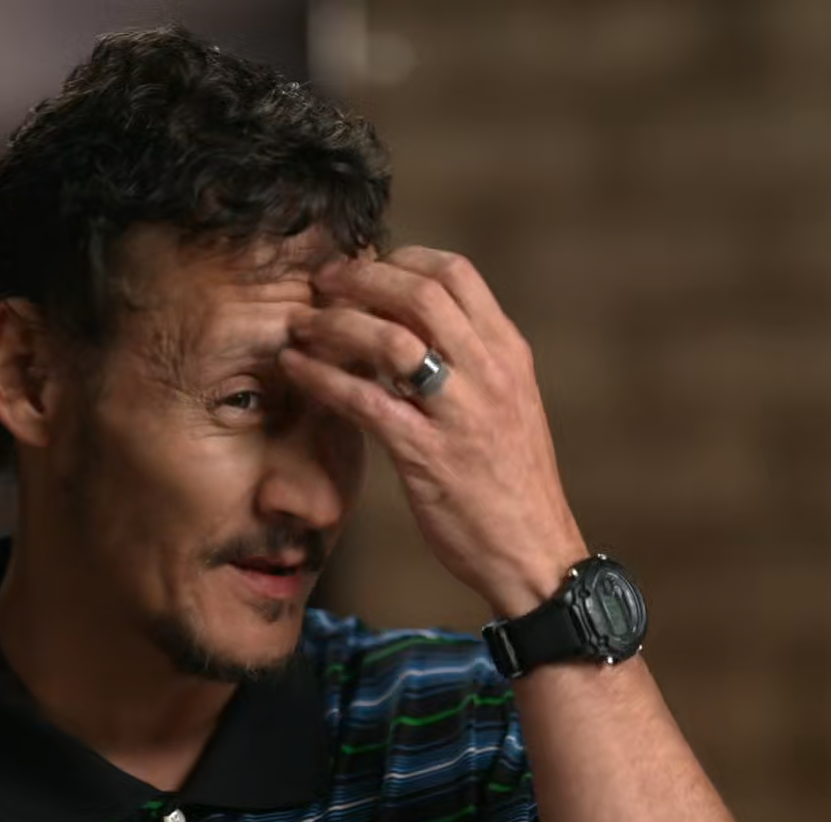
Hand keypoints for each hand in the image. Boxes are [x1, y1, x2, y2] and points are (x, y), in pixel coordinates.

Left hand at [280, 246, 588, 618]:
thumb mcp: (508, 405)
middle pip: (419, 291)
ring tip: (301, 324)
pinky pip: (364, 400)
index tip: (365, 266)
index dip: (401, 258)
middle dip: (360, 277)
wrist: (534, 553)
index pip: (456, 273)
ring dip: (334, 322)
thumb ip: (471, 361)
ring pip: (389, 338)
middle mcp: (489, 373)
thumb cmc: (513, 482)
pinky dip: (322, 376)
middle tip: (321, 283)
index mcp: (508, 354)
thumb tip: (419, 325)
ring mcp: (459, 413)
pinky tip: (295, 368)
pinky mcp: (427, 456)